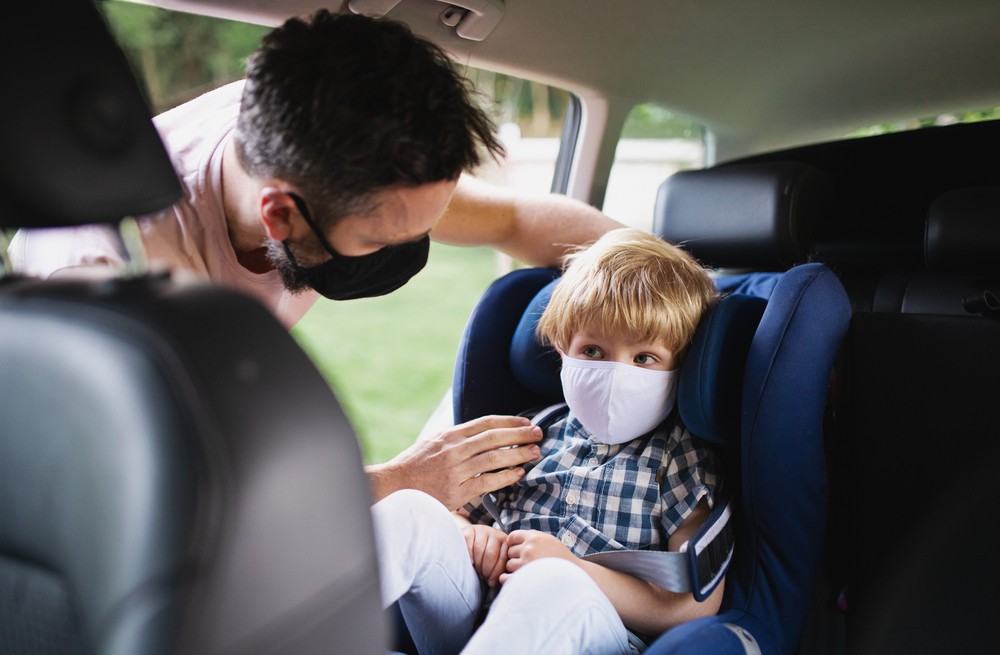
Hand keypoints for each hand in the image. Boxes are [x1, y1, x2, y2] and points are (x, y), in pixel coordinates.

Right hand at [368, 415, 542, 508]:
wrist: (392, 488)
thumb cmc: (413, 466)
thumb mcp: (433, 443)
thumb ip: (456, 438)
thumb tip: (480, 433)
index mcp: (449, 435)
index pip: (485, 423)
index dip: (509, 422)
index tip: (526, 423)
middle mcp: (453, 449)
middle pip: (493, 437)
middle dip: (519, 434)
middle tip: (538, 434)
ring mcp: (455, 470)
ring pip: (493, 458)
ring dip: (517, 454)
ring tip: (534, 452)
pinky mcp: (455, 491)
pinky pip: (486, 482)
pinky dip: (504, 477)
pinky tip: (519, 473)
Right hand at [462, 524, 509, 586]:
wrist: (471, 543)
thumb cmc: (486, 558)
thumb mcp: (497, 561)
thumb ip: (501, 568)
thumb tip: (503, 580)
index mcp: (506, 542)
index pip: (503, 558)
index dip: (496, 573)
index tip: (491, 583)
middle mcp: (495, 533)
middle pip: (491, 554)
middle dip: (486, 570)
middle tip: (483, 578)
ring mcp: (482, 530)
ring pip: (479, 549)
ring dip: (477, 564)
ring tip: (476, 572)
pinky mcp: (469, 530)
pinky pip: (468, 541)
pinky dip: (468, 553)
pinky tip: (470, 562)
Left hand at [500, 530, 575, 582]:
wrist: (574, 575)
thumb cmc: (561, 558)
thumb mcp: (549, 540)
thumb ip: (532, 537)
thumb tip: (514, 538)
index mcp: (534, 537)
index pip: (512, 537)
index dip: (512, 544)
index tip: (516, 550)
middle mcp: (528, 549)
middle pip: (509, 551)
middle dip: (515, 557)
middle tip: (526, 563)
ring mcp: (526, 564)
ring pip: (509, 565)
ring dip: (515, 569)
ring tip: (528, 572)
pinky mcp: (524, 578)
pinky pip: (506, 577)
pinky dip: (507, 579)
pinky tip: (515, 580)